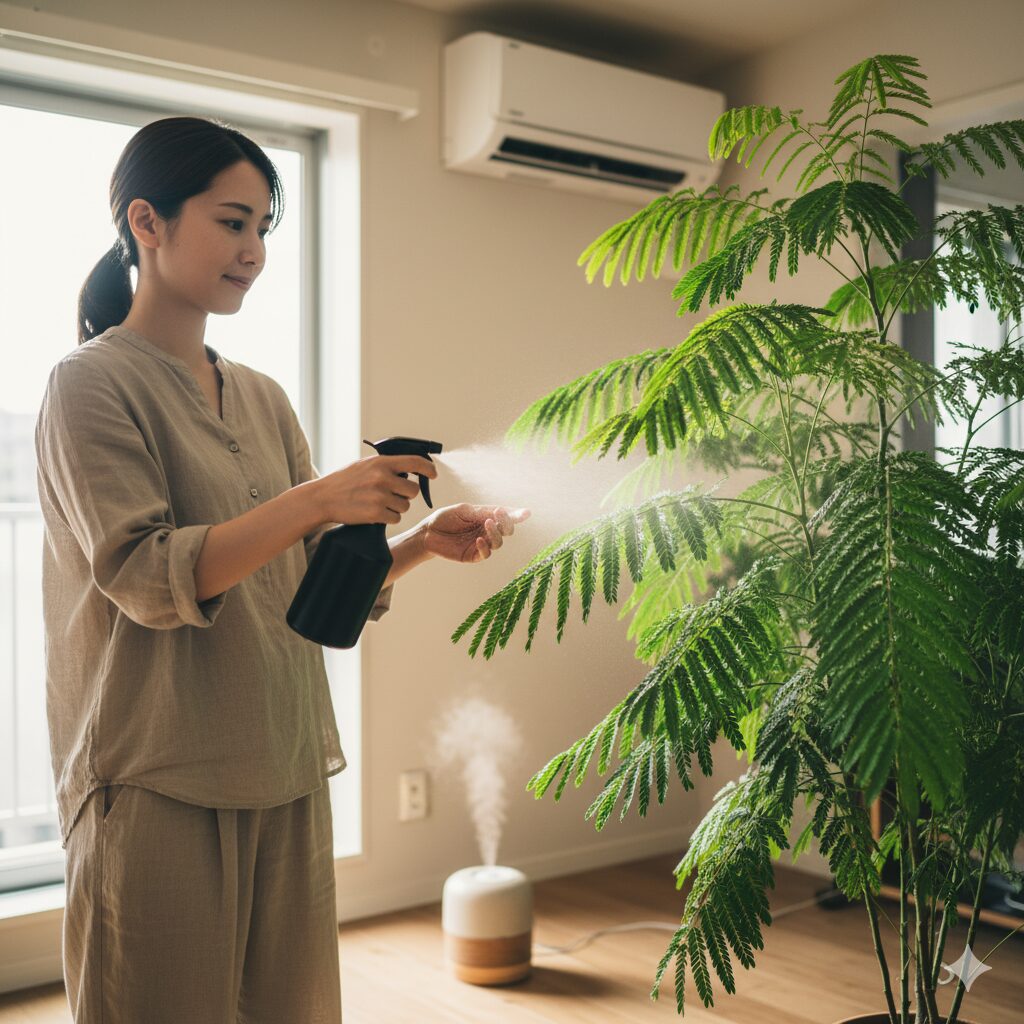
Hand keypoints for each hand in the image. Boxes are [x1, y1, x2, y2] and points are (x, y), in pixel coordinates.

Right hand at [315, 454, 438, 525]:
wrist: (322, 498)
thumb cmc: (344, 481)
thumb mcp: (364, 465)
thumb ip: (386, 465)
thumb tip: (411, 468)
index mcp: (381, 463)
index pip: (415, 461)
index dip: (428, 468)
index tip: (432, 474)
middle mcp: (382, 478)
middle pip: (413, 490)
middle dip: (406, 494)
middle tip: (392, 495)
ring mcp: (379, 496)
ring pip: (405, 506)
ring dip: (396, 507)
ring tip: (379, 503)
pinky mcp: (376, 514)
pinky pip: (396, 518)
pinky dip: (388, 518)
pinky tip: (375, 513)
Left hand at [420, 503, 530, 562]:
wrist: (427, 532)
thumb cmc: (446, 518)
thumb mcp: (465, 511)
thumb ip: (484, 513)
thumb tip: (504, 510)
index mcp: (486, 518)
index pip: (506, 517)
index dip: (517, 515)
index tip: (526, 513)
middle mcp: (487, 531)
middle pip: (507, 530)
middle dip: (507, 523)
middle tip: (499, 515)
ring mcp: (481, 544)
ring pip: (499, 543)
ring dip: (496, 534)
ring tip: (487, 524)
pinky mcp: (473, 555)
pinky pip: (486, 554)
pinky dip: (485, 547)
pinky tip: (479, 540)